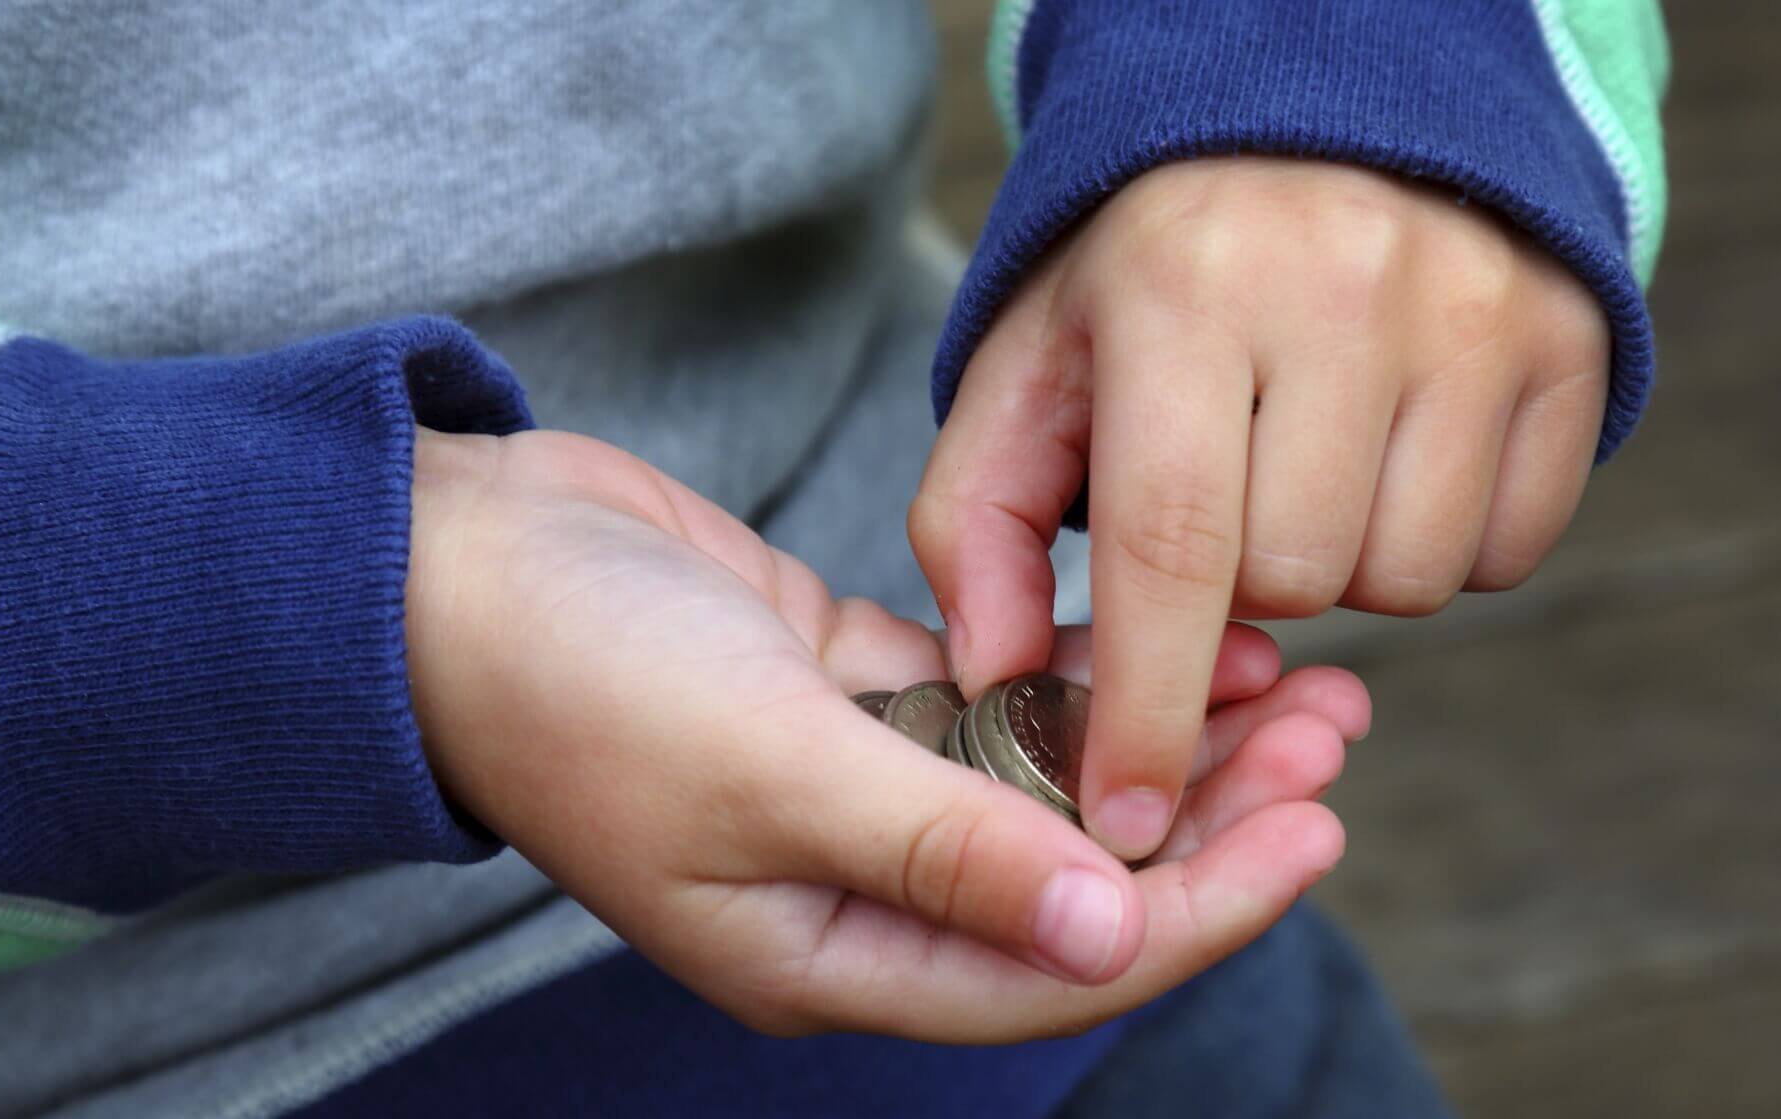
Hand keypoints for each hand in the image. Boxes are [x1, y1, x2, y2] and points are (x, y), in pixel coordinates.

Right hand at [404, 427, 1367, 1040]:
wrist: (448, 564)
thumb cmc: (575, 680)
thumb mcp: (768, 773)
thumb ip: (943, 850)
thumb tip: (1108, 933)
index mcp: (825, 948)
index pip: (1052, 962)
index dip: (1196, 906)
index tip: (1316, 830)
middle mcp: (852, 882)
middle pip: (1071, 874)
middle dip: (1209, 814)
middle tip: (1332, 734)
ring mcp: (852, 784)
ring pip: (1046, 781)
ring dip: (1160, 734)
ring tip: (1293, 674)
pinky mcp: (846, 690)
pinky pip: (994, 700)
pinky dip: (1076, 673)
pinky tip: (1168, 634)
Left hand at [913, 156, 1609, 860]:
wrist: (1309, 135)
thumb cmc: (1144, 285)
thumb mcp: (1027, 374)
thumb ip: (973, 526)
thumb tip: (994, 680)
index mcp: (1184, 291)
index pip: (1173, 547)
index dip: (1149, 707)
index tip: (1128, 820)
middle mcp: (1343, 288)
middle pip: (1297, 582)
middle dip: (1239, 589)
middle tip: (1221, 501)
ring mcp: (1475, 311)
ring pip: (1408, 581)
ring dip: (1340, 572)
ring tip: (1300, 472)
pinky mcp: (1568, 344)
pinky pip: (1506, 550)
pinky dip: (1438, 545)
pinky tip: (1386, 463)